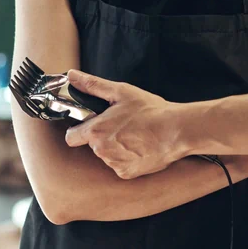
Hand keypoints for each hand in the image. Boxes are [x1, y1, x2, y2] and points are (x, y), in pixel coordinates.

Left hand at [63, 70, 183, 179]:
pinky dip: (127, 157)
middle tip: (120, 124)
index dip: (78, 129)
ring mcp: (114, 163)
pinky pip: (120, 164)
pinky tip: (139, 146)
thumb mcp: (121, 92)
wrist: (176, 131)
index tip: (89, 123)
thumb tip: (72, 75)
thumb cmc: (150, 110)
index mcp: (96, 131)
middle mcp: (102, 151)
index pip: (71, 137)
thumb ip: (93, 85)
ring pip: (106, 155)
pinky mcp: (127, 173)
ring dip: (114, 146)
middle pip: (92, 144)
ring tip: (133, 134)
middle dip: (101, 135)